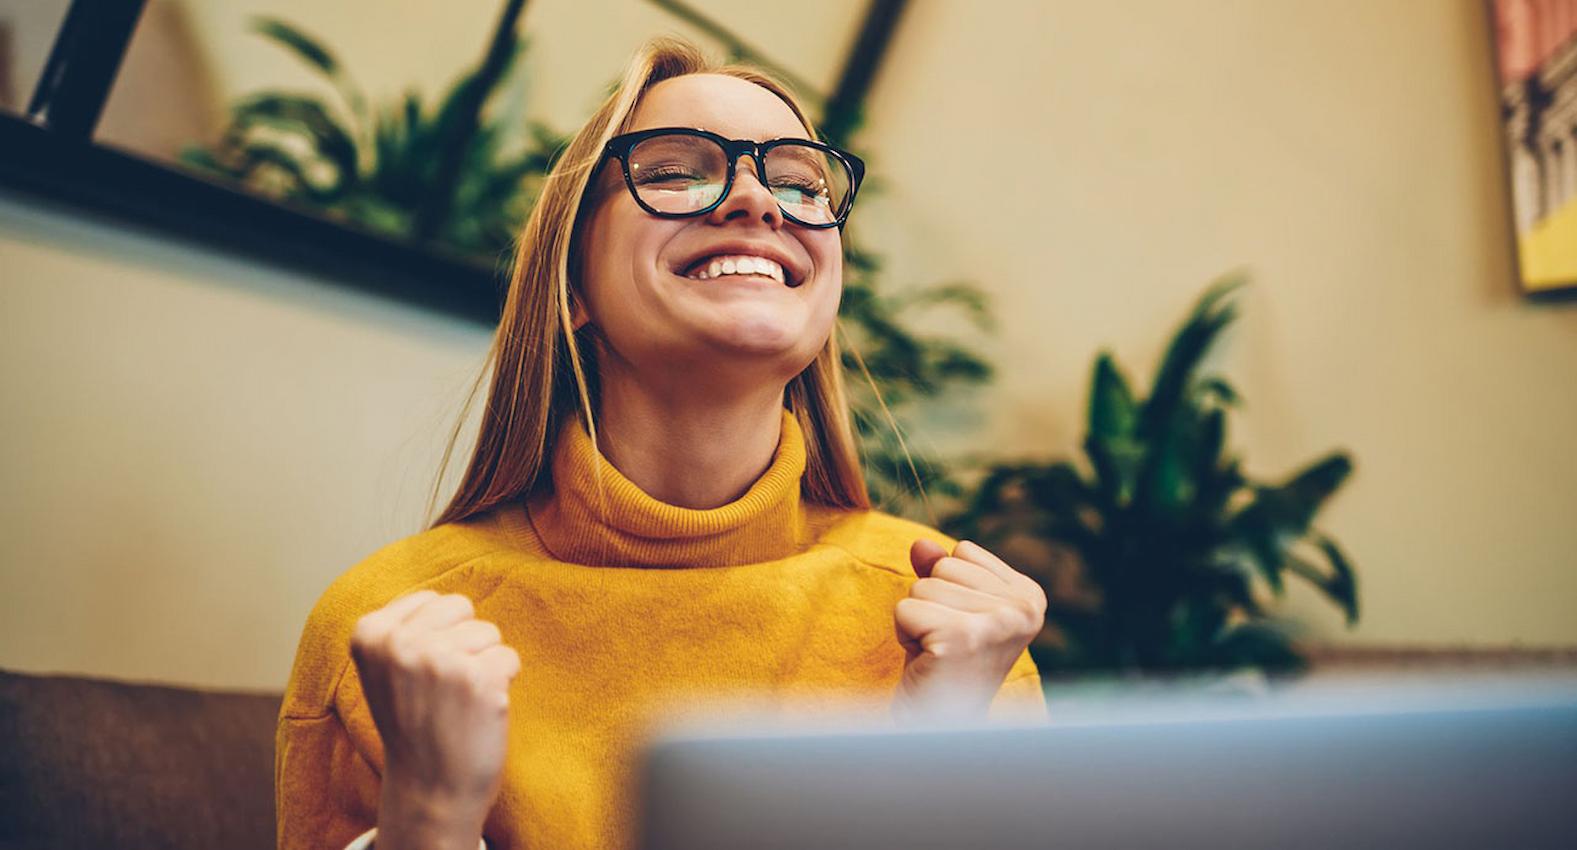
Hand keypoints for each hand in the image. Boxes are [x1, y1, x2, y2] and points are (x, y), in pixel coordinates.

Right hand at [349, 590, 520, 831]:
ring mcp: (439, 660)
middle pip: (461, 607)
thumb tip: (443, 592)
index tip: (421, 675)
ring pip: (488, 631)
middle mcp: (400, 643)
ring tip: (460, 700)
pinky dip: (503, 682)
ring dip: (483, 663)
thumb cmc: (414, 722)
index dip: (438, 635)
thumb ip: (404, 626)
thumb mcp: (385, 668)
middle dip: (463, 641)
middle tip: (445, 687)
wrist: (430, 788)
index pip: (432, 599)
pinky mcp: (479, 678)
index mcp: (370, 633)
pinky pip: (510, 656)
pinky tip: (479, 710)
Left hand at [893, 540, 1045, 721]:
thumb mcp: (949, 608)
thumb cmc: (946, 668)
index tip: (962, 629)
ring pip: (921, 586)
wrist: (942, 727)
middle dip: (931, 604)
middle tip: (946, 645)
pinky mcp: (960, 638)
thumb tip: (919, 545)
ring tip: (937, 654)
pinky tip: (927, 662)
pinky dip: (904, 635)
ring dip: (917, 621)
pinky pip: (905, 609)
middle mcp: (1023, 608)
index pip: (963, 551)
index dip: (948, 590)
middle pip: (942, 566)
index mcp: (1030, 596)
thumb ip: (940, 571)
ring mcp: (996, 622)